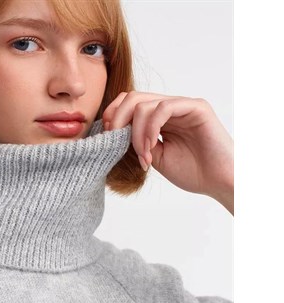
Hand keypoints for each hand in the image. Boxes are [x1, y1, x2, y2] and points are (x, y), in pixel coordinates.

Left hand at [102, 91, 233, 214]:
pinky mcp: (196, 107)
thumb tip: (113, 134)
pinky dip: (149, 129)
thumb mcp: (155, 157)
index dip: (112, 116)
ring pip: (144, 104)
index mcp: (159, 118)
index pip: (129, 104)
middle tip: (113, 141)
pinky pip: (163, 108)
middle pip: (132, 98)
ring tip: (143, 156)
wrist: (218, 182)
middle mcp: (169, 108)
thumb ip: (137, 142)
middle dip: (116, 119)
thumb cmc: (192, 172)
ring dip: (136, 133)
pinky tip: (151, 149)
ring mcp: (182, 106)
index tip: (106, 138)